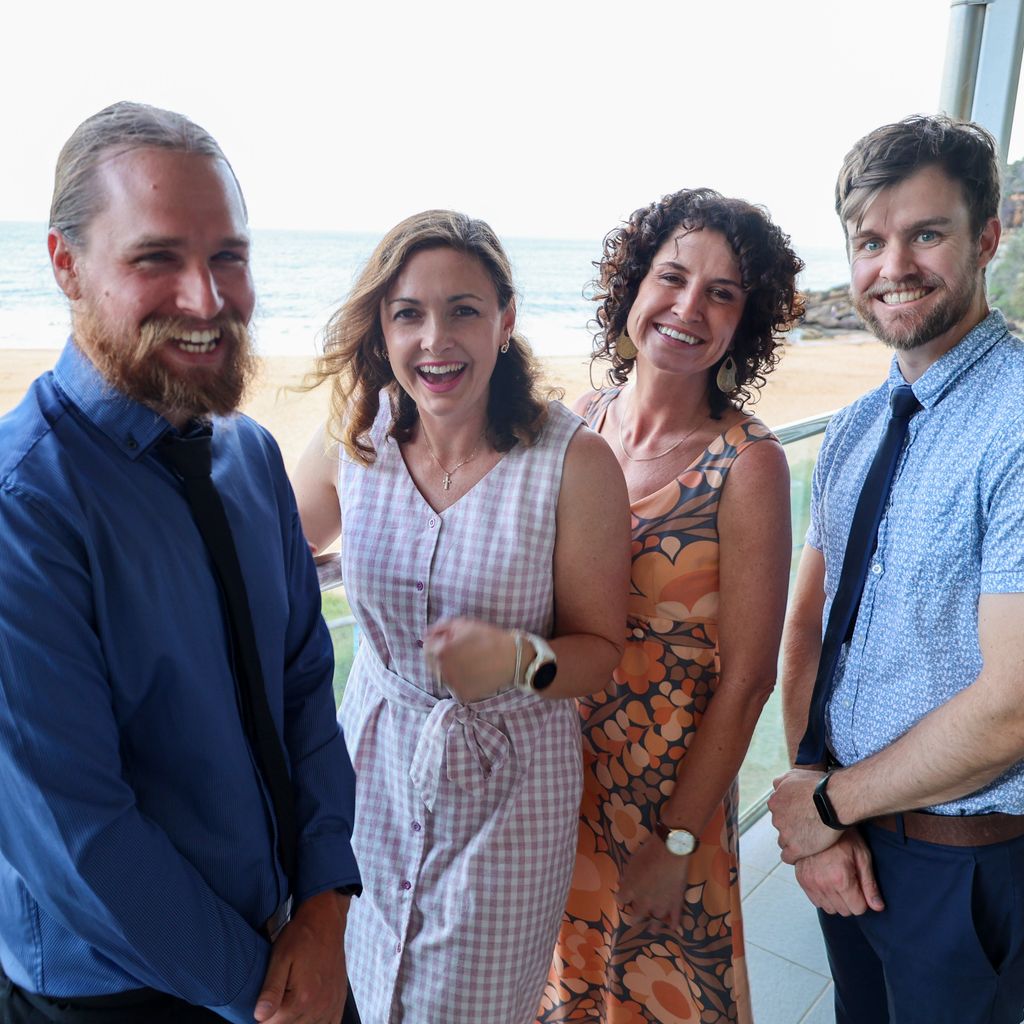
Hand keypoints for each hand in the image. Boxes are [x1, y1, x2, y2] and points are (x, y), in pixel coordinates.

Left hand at [254, 891, 349, 1023]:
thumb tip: (259, 1016)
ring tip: (291, 1002)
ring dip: (296, 1020)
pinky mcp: (339, 1001)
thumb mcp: (280, 957)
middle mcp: (320, 1005)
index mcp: (303, 997)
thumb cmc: (302, 936)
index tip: (263, 1003)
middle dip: (279, 1018)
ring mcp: (332, 1005)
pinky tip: (308, 1015)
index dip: (262, 1016)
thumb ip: (271, 989)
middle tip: (277, 998)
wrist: (326, 920)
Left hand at [423, 618, 515, 701]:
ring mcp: (452, 685)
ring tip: (468, 663)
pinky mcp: (462, 695)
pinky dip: (461, 681)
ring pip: (443, 676)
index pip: (426, 648)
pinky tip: (473, 673)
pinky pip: (455, 687)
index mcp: (441, 652)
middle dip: (442, 657)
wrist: (511, 658)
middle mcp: (443, 671)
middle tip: (460, 653)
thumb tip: (426, 634)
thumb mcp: (463, 624)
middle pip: (433, 664)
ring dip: (450, 669)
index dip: (437, 643)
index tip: (450, 642)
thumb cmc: (487, 638)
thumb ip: (440, 628)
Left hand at [616, 835, 689, 928]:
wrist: (669, 851)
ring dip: (653, 926)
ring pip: (656, 920)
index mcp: (631, 890)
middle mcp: (644, 901)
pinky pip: (675, 916)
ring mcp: (661, 903)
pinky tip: (673, 928)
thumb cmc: (647, 853)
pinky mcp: (676, 902)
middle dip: (635, 918)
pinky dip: (674, 923)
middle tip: (634, 921)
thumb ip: (627, 876)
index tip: (621, 899)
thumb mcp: (631, 863)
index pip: (622, 899)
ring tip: (652, 930)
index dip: (621, 899)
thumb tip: (622, 883)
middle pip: (637, 914)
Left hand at [768, 767, 840, 862]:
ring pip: (783, 841)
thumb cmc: (819, 786)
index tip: (800, 815)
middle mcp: (776, 817)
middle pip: (781, 826)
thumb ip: (781, 781)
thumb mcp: (794, 775)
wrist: (835, 801)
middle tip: (808, 825)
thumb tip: (776, 786)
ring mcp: (785, 834)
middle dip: (792, 826)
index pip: (778, 811)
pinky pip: (788, 857)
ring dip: (793, 841)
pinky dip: (794, 856)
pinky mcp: (795, 849)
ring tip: (808, 839)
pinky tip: (802, 853)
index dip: (789, 814)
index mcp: (775, 801)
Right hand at [794, 830, 884, 915]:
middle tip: (851, 881)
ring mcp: (809, 882)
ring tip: (838, 881)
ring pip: (829, 909)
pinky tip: (827, 881)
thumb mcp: (862, 856)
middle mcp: (823, 884)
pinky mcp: (801, 879)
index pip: (858, 909)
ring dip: (836, 900)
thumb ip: (870, 885)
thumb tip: (878, 907)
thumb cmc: (843, 836)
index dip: (863, 900)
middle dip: (851, 901)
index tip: (861, 887)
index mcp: (840, 879)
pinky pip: (816, 901)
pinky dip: (823, 896)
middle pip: (844, 911)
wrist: (819, 820)